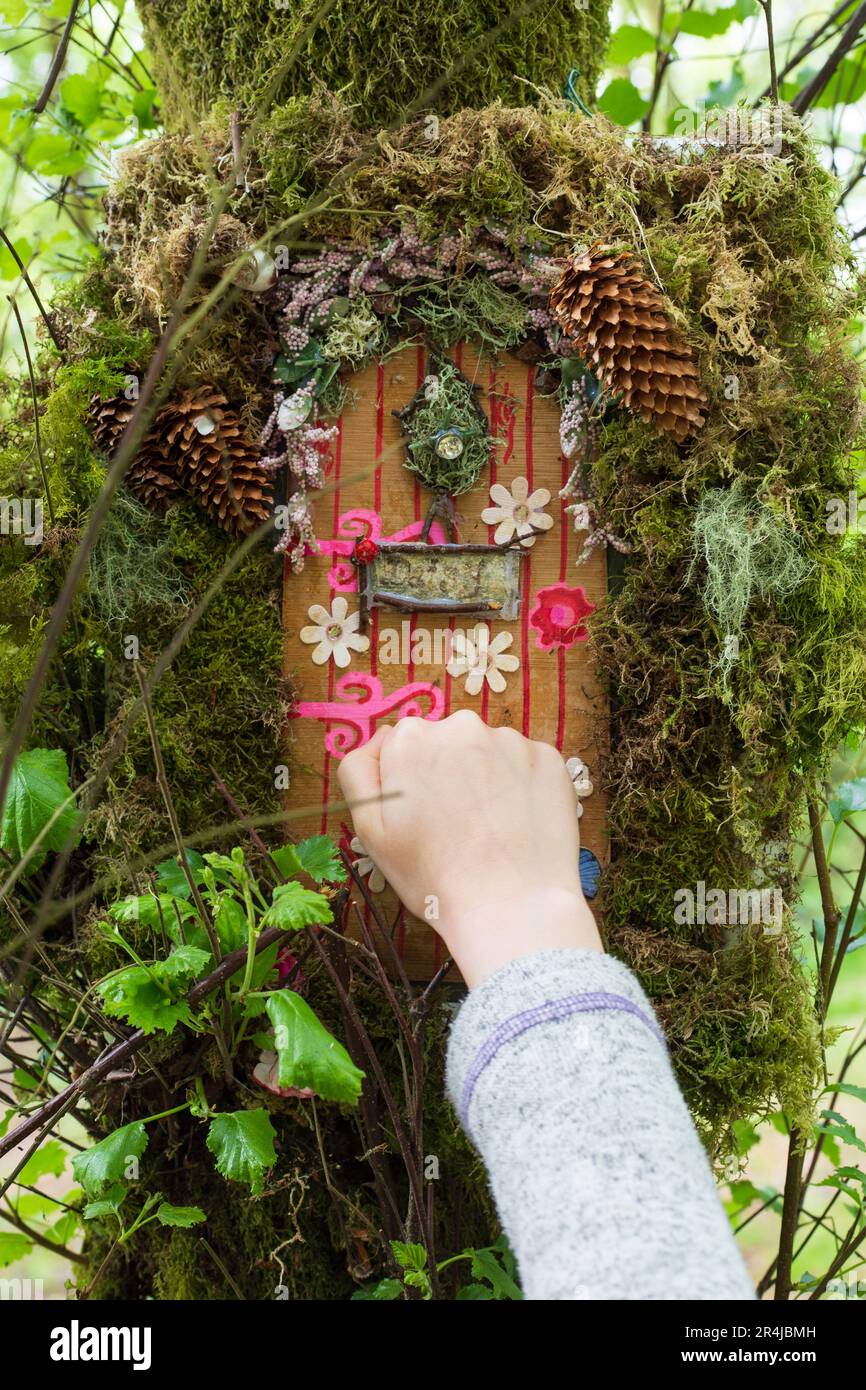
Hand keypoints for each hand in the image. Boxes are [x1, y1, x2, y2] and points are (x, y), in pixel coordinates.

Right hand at [338, 711, 601, 986]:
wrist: (511, 907)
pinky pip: (524, 765)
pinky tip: (516, 824)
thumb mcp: (369, 830)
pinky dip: (520, 786)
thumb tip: (381, 740)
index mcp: (410, 740)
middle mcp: (460, 726)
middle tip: (454, 826)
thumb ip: (359, 772)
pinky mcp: (548, 758)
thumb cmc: (433, 876)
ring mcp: (510, 740)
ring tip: (489, 829)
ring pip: (488, 752)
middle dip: (447, 773)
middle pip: (446, 743)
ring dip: (485, 778)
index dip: (409, 782)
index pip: (402, 746)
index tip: (421, 815)